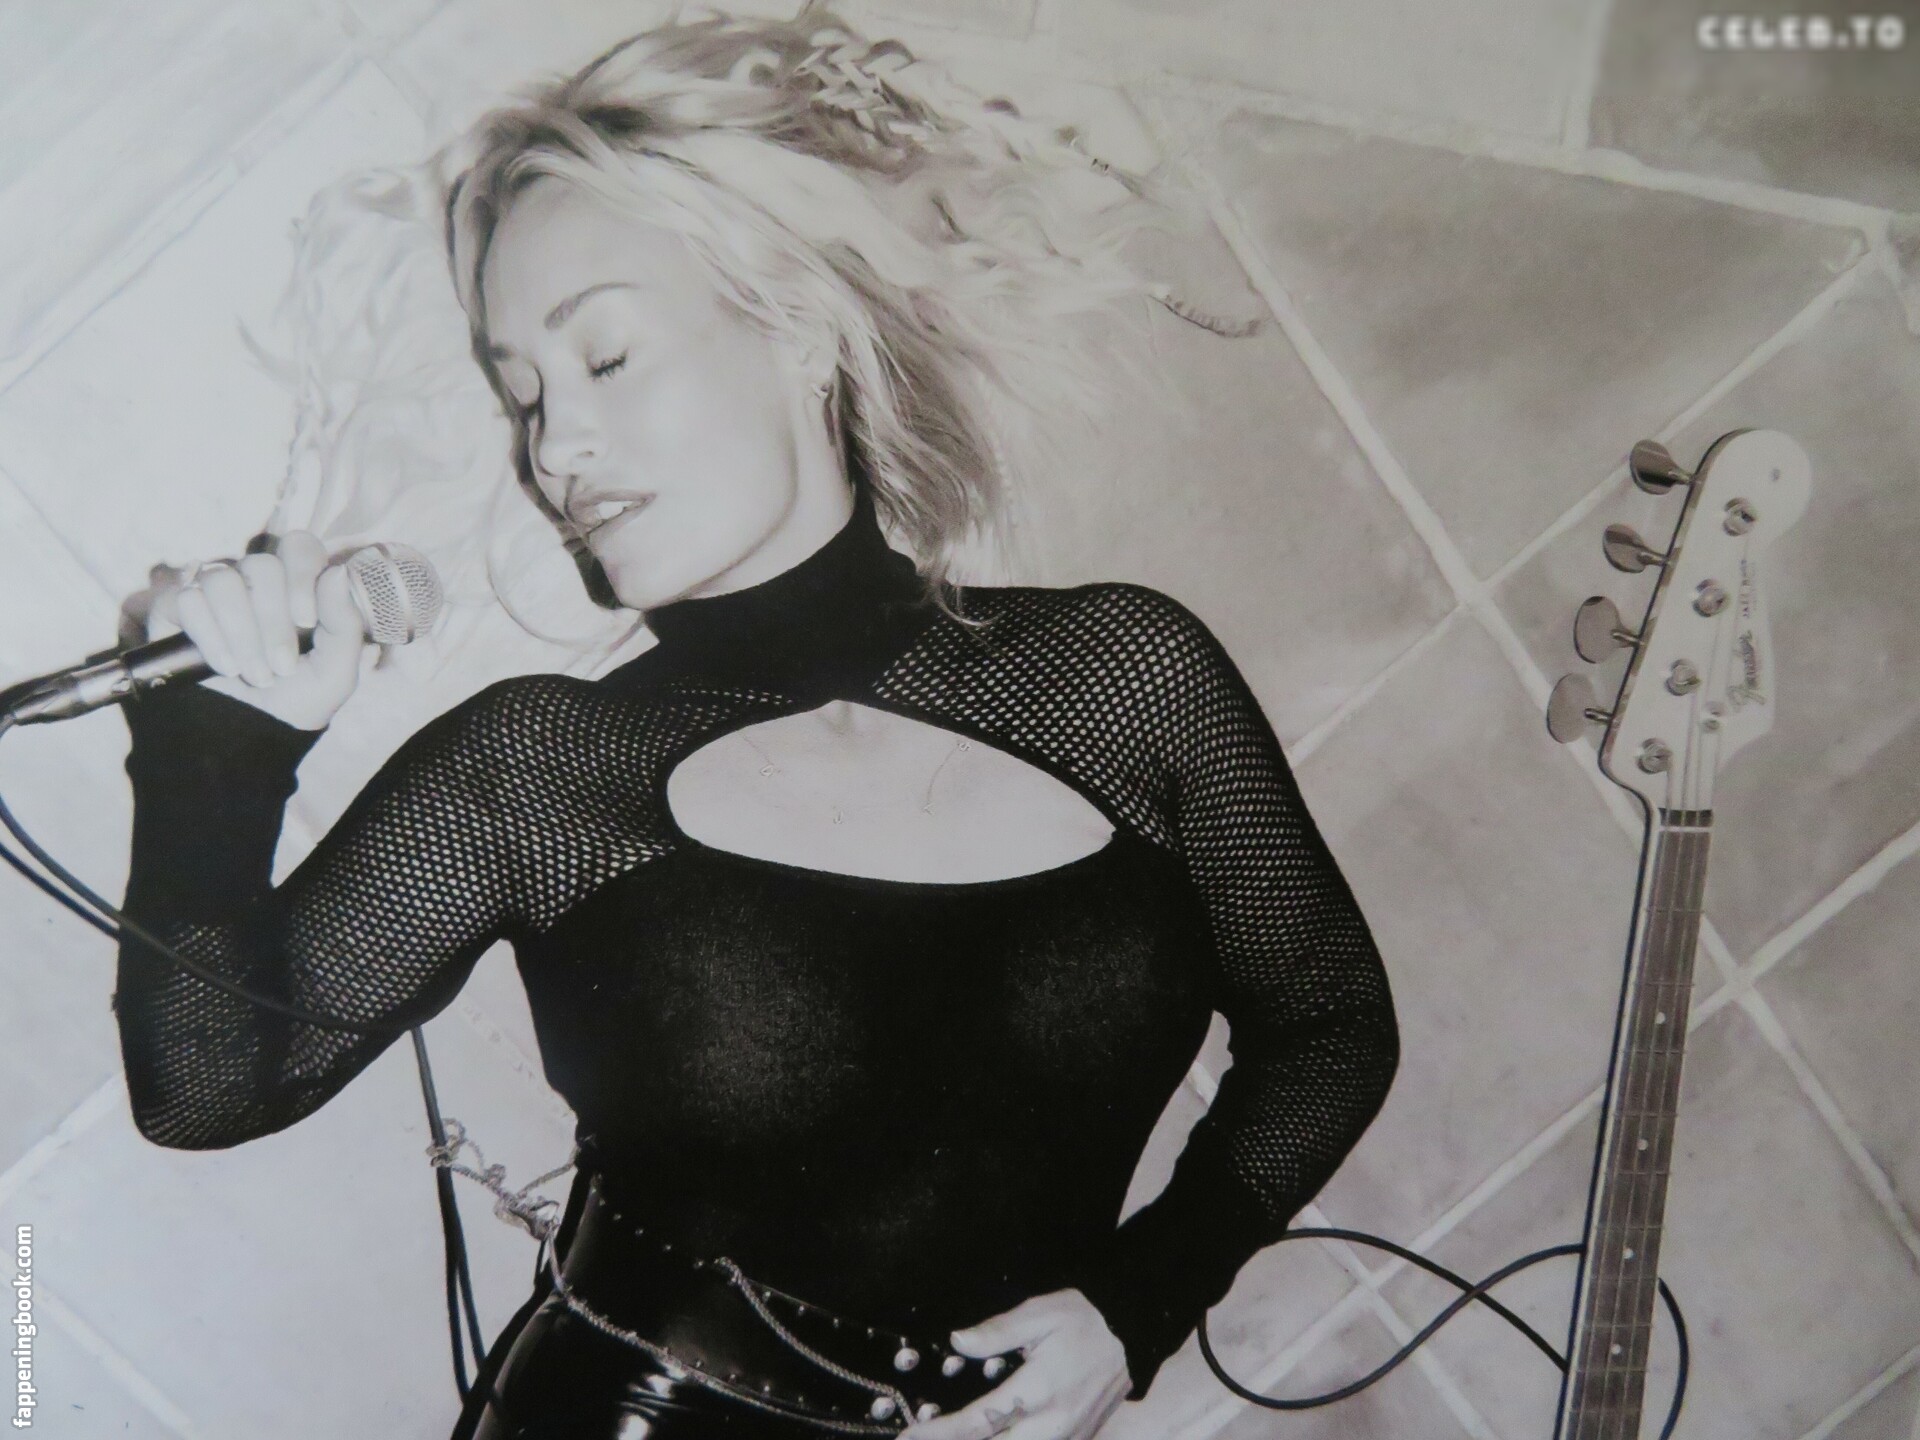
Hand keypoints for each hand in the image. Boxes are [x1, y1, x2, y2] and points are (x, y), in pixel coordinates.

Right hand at [146, 531, 366, 730]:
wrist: (247, 739)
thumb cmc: (296, 700)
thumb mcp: (335, 671)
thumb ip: (345, 623)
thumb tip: (337, 573)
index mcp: (296, 588)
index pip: (299, 547)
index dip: (302, 575)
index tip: (306, 620)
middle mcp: (254, 582)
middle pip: (261, 565)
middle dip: (273, 621)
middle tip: (281, 666)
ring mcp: (214, 592)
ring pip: (223, 581)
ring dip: (242, 633)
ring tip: (252, 674)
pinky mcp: (175, 610)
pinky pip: (187, 599)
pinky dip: (209, 635)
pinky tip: (224, 665)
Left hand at [900, 1290, 1130, 1439]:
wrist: (1134, 1336)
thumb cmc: (1086, 1320)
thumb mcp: (1042, 1313)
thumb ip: (998, 1331)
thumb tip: (957, 1341)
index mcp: (1035, 1392)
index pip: (974, 1423)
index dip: (937, 1434)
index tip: (908, 1436)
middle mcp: (1049, 1425)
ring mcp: (1064, 1439)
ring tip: (946, 1439)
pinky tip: (988, 1437)